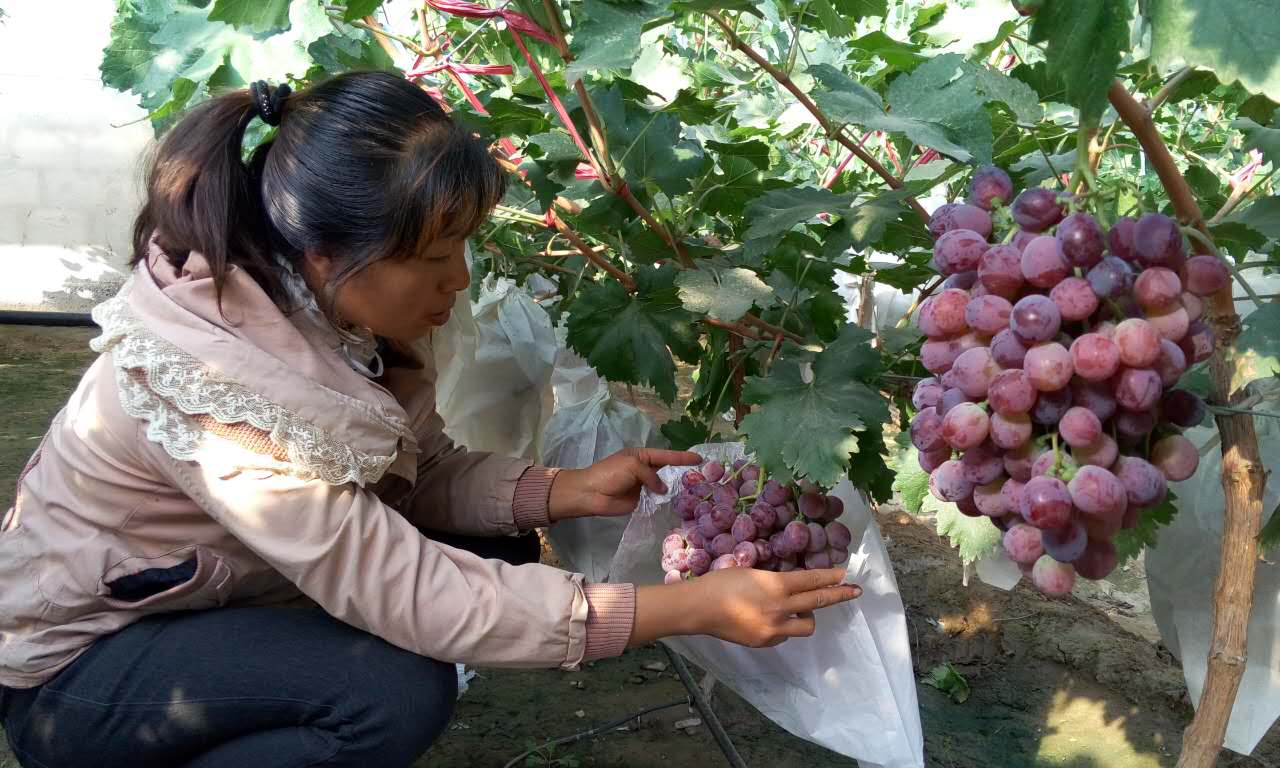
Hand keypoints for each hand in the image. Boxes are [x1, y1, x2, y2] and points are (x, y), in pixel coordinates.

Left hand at [548, 448, 701, 521]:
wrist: (591, 494)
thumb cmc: (609, 474)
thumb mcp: (632, 466)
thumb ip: (651, 475)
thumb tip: (663, 489)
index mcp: (642, 456)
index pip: (666, 455)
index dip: (683, 457)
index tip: (700, 458)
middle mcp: (645, 470)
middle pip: (668, 470)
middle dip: (683, 472)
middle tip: (703, 475)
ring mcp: (644, 486)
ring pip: (665, 486)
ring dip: (677, 488)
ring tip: (697, 489)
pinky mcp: (642, 501)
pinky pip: (658, 500)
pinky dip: (668, 501)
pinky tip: (681, 502)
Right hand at [630, 567, 860, 648]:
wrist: (698, 609)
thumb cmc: (719, 583)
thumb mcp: (751, 572)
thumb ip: (773, 581)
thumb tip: (789, 586)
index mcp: (776, 585)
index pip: (812, 581)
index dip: (830, 577)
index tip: (845, 574)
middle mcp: (781, 607)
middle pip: (818, 601)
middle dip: (839, 595)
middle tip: (855, 591)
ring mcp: (774, 628)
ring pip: (806, 625)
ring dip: (807, 616)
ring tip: (797, 609)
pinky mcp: (765, 642)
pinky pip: (785, 635)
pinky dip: (784, 627)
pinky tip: (768, 619)